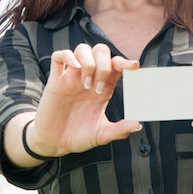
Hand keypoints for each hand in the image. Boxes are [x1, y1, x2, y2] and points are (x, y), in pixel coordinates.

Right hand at [26, 43, 140, 158]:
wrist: (54, 143)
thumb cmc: (78, 136)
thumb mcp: (101, 134)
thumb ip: (119, 130)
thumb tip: (138, 125)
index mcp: (103, 87)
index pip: (116, 65)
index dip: (126, 62)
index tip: (135, 66)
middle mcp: (89, 78)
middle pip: (101, 51)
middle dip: (104, 65)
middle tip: (99, 88)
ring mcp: (72, 77)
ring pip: (82, 49)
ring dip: (88, 63)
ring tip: (86, 84)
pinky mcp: (55, 80)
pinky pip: (59, 56)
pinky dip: (67, 56)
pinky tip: (74, 67)